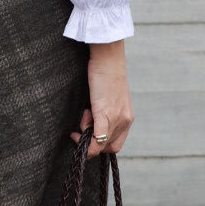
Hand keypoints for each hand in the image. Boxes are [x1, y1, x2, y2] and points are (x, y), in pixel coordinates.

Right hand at [70, 39, 134, 156]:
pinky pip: (97, 137)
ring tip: (85, 114)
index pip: (116, 144)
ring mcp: (116, 118)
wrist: (108, 59)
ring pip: (101, 143)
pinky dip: (86, 141)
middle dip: (93, 141)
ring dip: (86, 134)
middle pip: (109, 146)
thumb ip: (106, 113)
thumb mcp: (111, 98)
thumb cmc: (107, 74)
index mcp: (128, 117)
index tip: (88, 136)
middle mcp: (125, 120)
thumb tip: (92, 127)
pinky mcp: (104, 113)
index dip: (100, 145)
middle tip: (83, 126)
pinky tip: (76, 134)